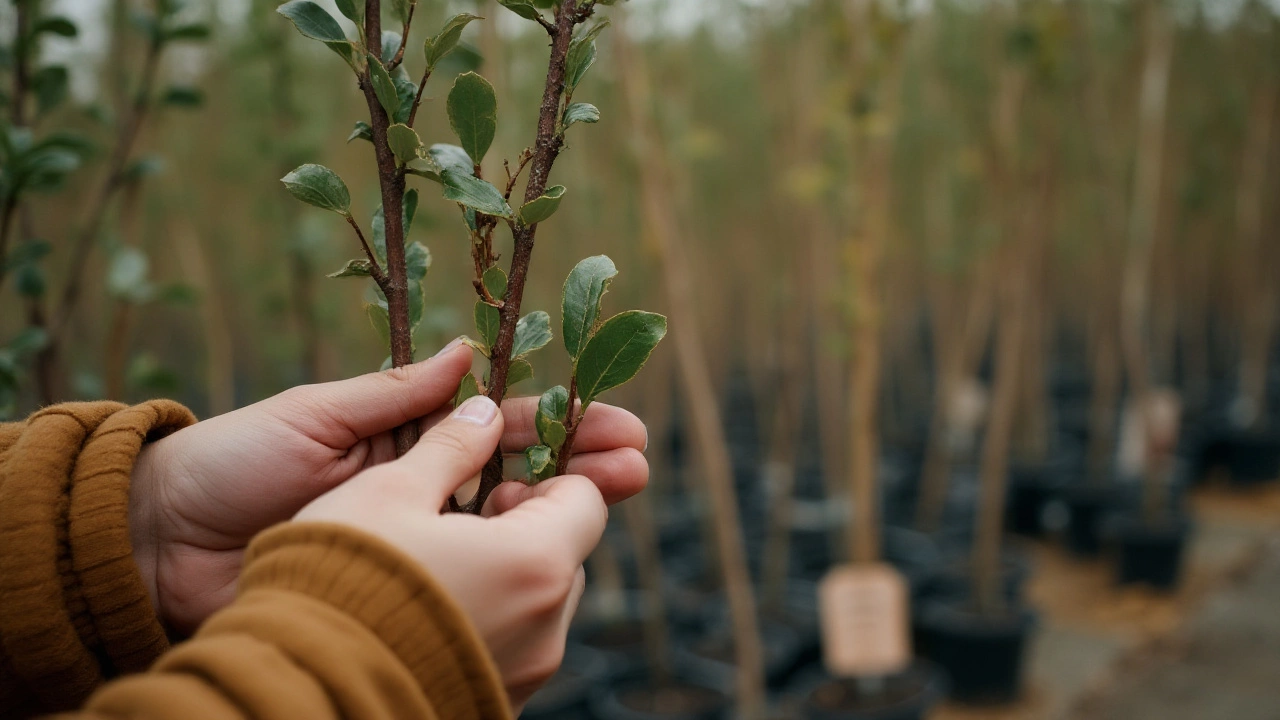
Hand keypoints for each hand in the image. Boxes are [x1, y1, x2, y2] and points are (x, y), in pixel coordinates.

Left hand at [129, 340, 647, 632]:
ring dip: (559, 514)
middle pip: (517, 475)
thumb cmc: (230, 462)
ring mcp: (410, 538)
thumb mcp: (315, 414)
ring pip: (499, 526)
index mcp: (403, 434)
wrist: (160, 544)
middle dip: (581, 466)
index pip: (498, 424)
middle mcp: (418, 484)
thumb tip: (468, 351)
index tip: (616, 422)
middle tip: (638, 466)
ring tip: (612, 502)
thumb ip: (396, 393)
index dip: (560, 421)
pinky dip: (506, 565)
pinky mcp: (394, 584)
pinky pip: (460, 574)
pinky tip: (547, 559)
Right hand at [295, 394, 605, 711]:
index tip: (497, 478)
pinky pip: (511, 647)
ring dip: (505, 573)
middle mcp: (545, 627)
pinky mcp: (494, 703)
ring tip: (438, 562)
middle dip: (525, 525)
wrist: (297, 686)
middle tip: (463, 516)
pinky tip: (428, 608)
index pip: (586, 501)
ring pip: (538, 602)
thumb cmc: (340, 579)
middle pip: (565, 553)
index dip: (543, 477)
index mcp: (534, 563)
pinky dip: (485, 619)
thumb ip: (449, 445)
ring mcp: (525, 673)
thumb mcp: (389, 491)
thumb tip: (481, 412)